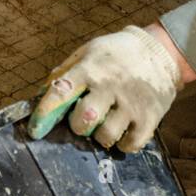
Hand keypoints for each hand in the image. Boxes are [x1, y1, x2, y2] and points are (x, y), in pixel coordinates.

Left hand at [26, 24, 184, 153]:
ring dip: (100, 136)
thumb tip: (40, 96)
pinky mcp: (149, 117)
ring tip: (105, 124)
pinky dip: (123, 144)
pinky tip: (122, 132)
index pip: (61, 92)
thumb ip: (64, 73)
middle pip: (84, 120)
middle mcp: (110, 86)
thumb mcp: (88, 52)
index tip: (35, 130)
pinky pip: (130, 145)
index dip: (44, 114)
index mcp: (91, 68)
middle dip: (78, 125)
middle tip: (83, 120)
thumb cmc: (116, 54)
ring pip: (106, 136)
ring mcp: (131, 103)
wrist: (160, 51)